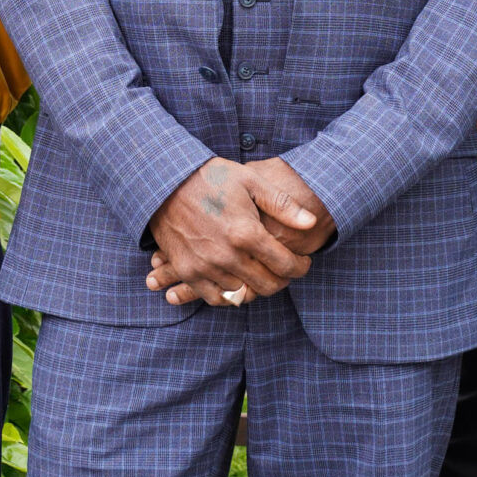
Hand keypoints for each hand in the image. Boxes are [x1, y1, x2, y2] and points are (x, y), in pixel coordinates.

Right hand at [143, 159, 318, 307]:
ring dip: (256, 286)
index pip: (285, 265)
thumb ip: (282, 205)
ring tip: (261, 272)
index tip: (303, 262)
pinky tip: (237, 280)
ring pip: (244, 294)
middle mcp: (227, 255)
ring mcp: (205, 266)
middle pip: (268, 285)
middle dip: (283, 279)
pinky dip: (230, 295)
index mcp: (246, 232)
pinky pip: (215, 298)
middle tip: (285, 269)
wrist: (165, 181)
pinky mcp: (188, 271)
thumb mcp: (250, 181)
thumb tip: (311, 222)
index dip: (301, 267)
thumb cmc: (211, 178)